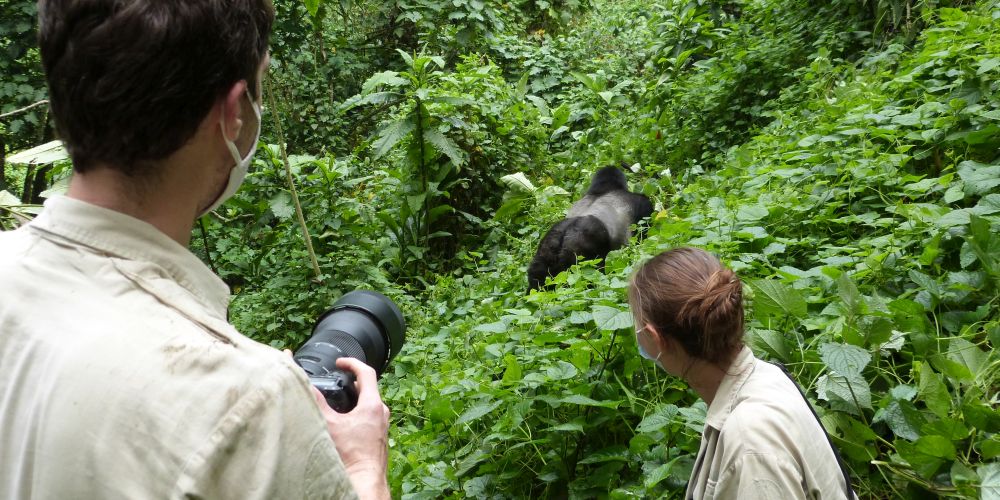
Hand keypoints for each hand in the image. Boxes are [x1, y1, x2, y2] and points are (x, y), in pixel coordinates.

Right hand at [310, 358, 389, 499]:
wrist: (364, 479)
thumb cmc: (352, 456)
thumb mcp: (330, 424)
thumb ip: (317, 403)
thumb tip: (306, 386)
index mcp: (372, 404)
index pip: (366, 372)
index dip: (352, 363)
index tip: (341, 362)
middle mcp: (381, 412)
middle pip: (368, 388)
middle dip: (352, 381)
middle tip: (338, 379)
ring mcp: (382, 425)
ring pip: (369, 403)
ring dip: (355, 398)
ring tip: (340, 399)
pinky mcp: (379, 436)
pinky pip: (370, 417)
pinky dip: (358, 412)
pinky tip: (346, 421)